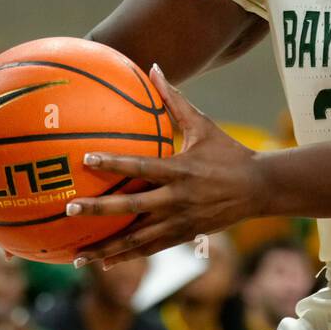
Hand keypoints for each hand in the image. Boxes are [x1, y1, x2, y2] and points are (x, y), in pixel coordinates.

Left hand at [66, 65, 264, 266]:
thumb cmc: (230, 153)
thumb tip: (155, 68)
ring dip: (108, 247)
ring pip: (139, 238)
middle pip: (133, 207)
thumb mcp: (204, 125)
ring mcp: (180, 220)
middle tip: (70, 209)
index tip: (87, 159)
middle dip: (100, 210)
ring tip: (78, 256)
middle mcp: (178, 198)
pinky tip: (103, 261)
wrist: (260, 188)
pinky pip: (150, 248)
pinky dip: (127, 256)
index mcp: (181, 170)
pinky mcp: (184, 234)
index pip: (142, 166)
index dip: (115, 162)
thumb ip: (176, 100)